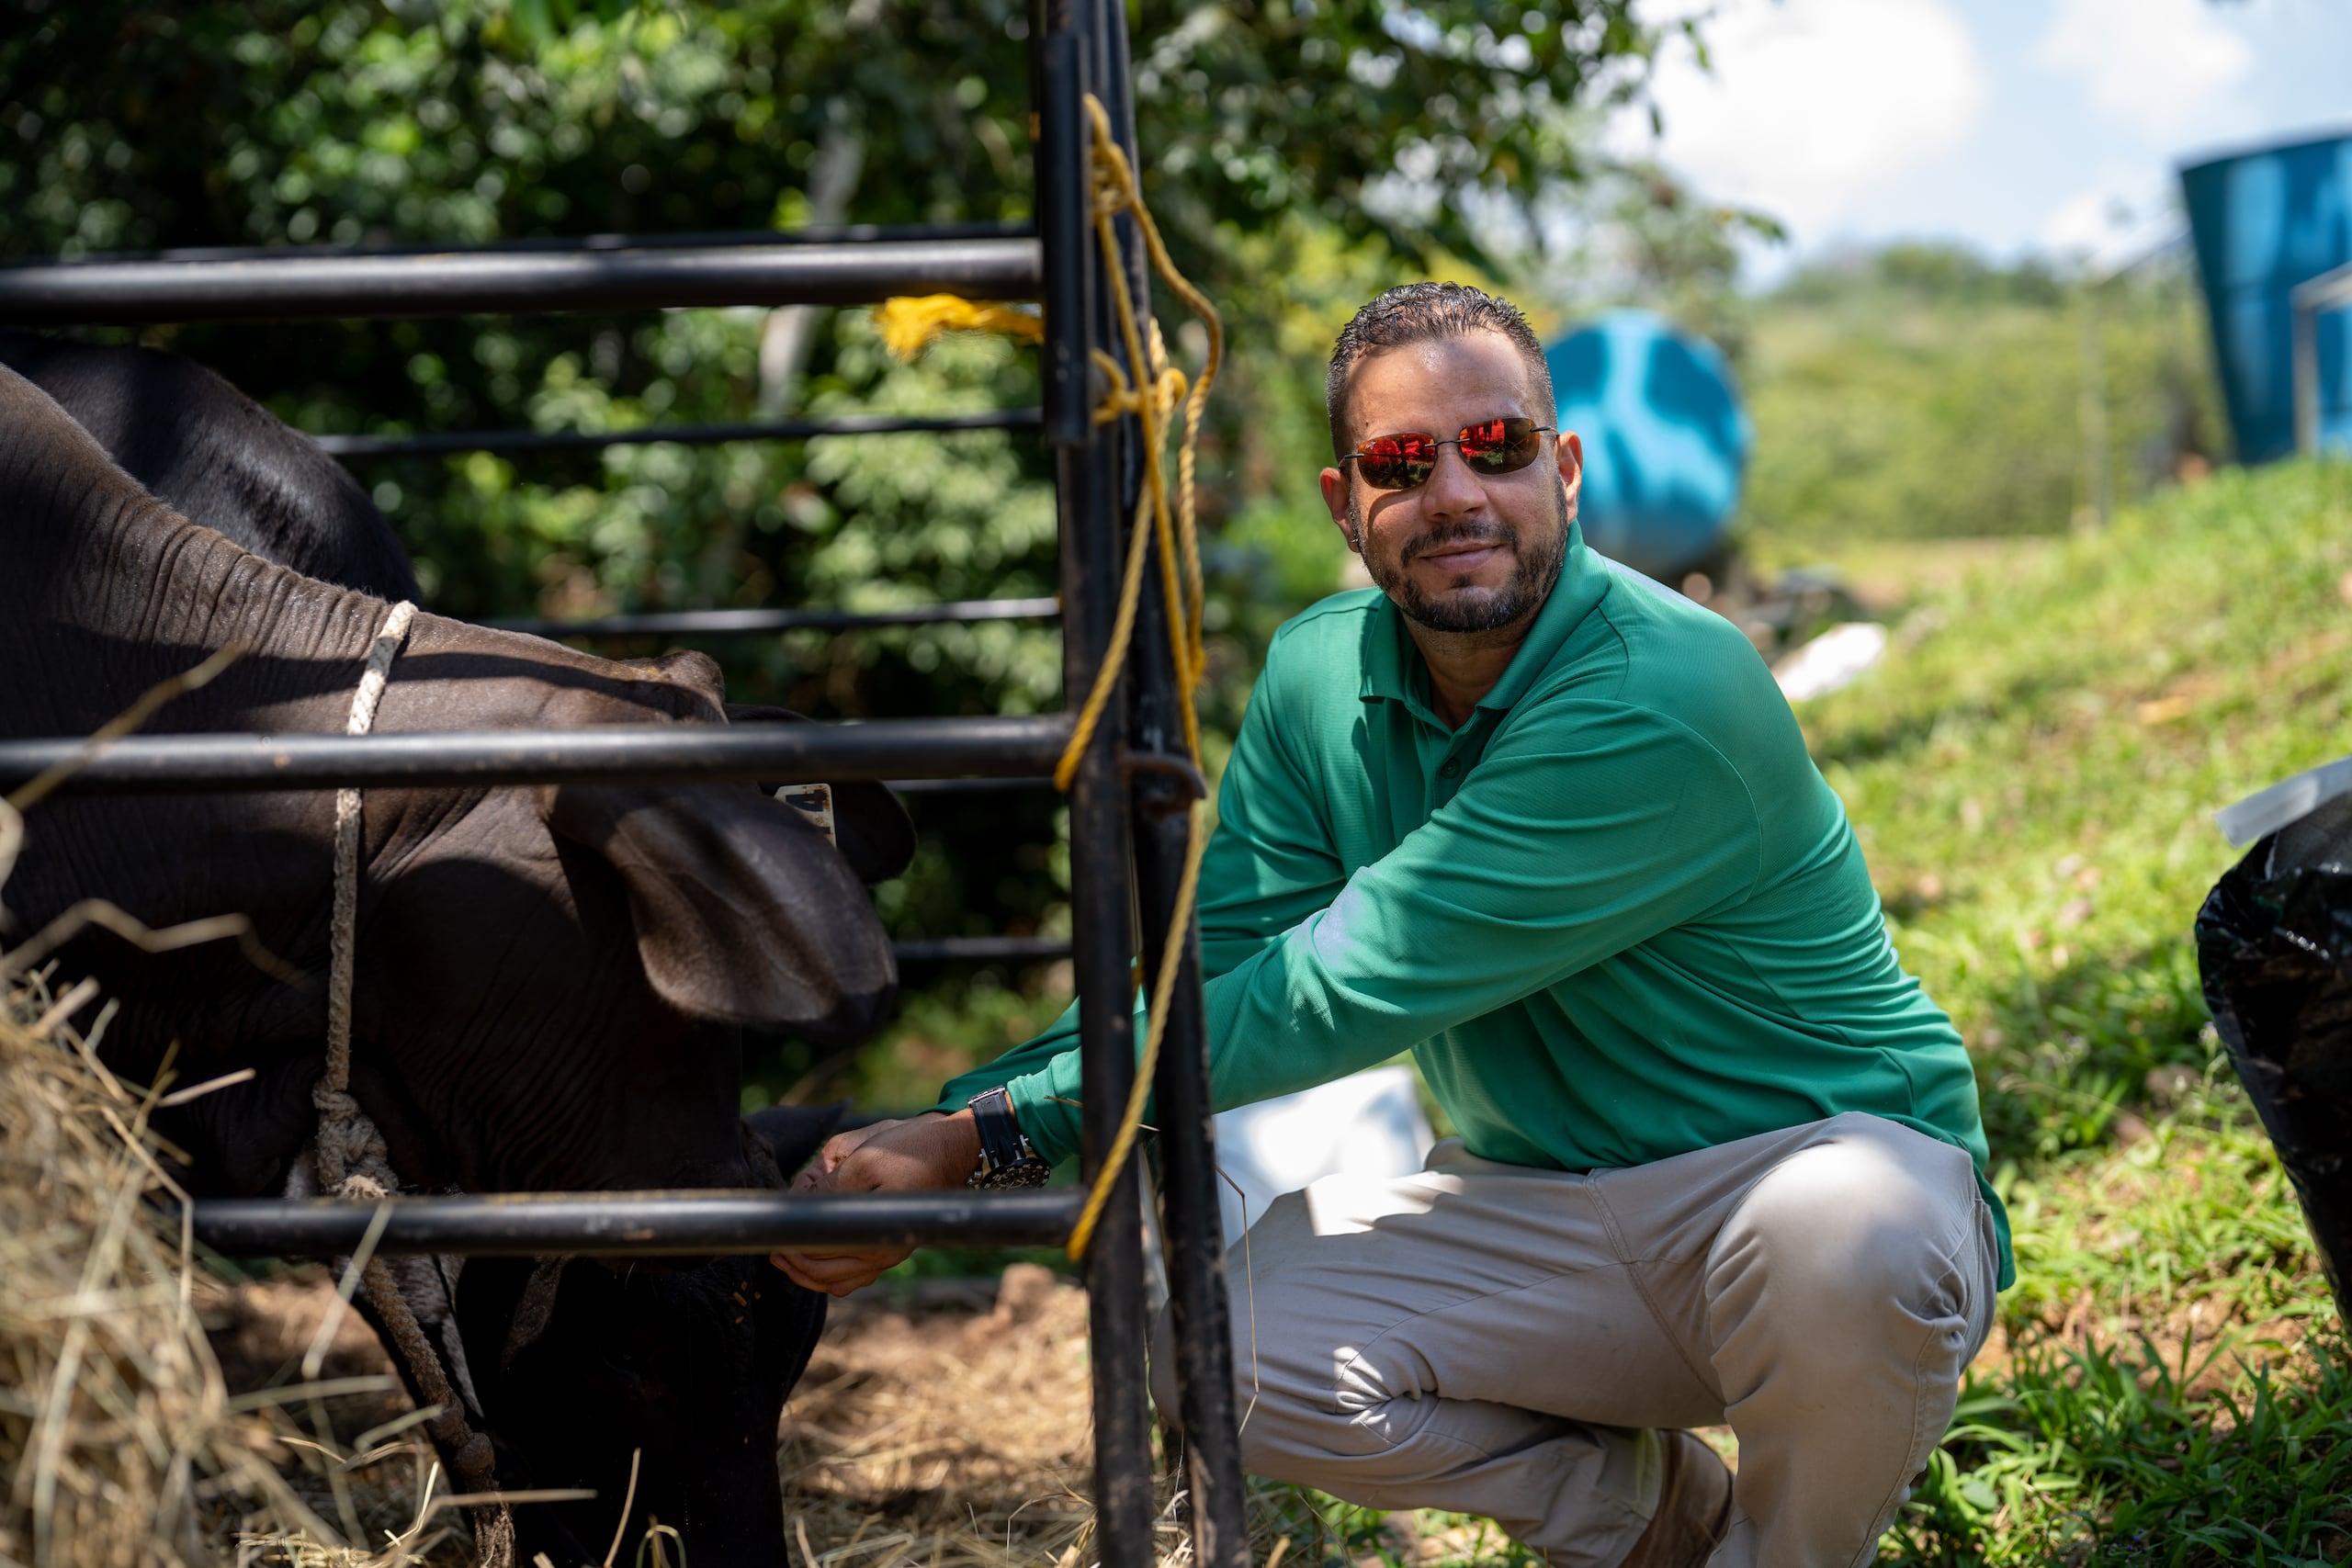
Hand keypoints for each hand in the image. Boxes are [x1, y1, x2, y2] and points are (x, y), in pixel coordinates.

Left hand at [769, 1111, 980, 1296]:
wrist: (955, 1147)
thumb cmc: (912, 1148)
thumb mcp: (864, 1158)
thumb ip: (831, 1187)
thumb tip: (802, 1206)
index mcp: (874, 1235)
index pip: (818, 1251)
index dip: (791, 1244)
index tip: (773, 1235)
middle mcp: (883, 1254)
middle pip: (824, 1274)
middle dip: (794, 1263)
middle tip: (774, 1249)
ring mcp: (890, 1256)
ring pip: (839, 1282)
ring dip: (809, 1273)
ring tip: (787, 1258)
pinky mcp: (894, 1250)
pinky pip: (856, 1277)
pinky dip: (832, 1275)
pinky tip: (819, 1260)